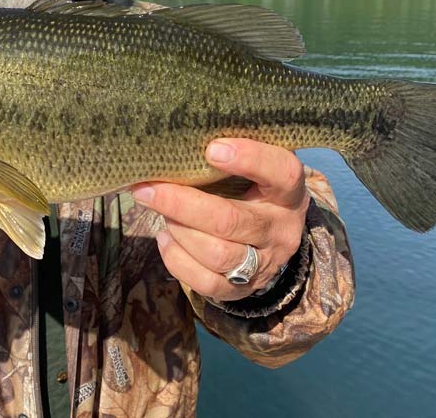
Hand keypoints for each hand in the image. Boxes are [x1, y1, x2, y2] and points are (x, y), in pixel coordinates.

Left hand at [131, 138, 308, 301]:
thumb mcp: (252, 169)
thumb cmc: (250, 189)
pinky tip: (165, 238)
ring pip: (218, 254)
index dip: (250, 159)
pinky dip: (177, 260)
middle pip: (231, 221)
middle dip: (182, 204)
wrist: (270, 238)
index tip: (211, 148)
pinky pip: (207, 283)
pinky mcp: (243, 290)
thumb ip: (227, 155)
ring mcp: (265, 263)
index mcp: (288, 192)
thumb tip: (173, 145)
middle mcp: (280, 229)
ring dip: (179, 231)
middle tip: (148, 188)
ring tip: (159, 211)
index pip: (282, 173)